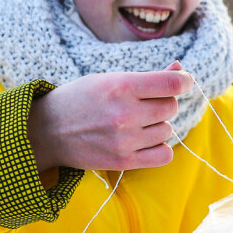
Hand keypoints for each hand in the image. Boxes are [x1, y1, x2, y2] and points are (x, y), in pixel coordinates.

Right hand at [27, 62, 192, 171]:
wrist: (47, 130)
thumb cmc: (80, 99)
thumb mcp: (109, 79)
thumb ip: (147, 78)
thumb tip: (180, 71)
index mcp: (120, 86)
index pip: (171, 84)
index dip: (184, 81)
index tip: (183, 82)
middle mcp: (124, 113)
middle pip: (170, 108)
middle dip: (163, 103)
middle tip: (144, 104)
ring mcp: (124, 140)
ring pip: (167, 131)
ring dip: (158, 126)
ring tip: (136, 123)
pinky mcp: (122, 161)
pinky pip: (163, 155)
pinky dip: (159, 148)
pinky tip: (144, 141)